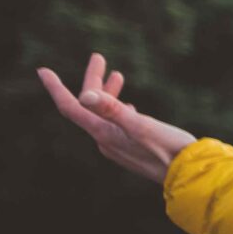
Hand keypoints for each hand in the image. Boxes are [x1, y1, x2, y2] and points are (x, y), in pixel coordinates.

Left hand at [35, 53, 197, 185]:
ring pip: (104, 115)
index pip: (72, 107)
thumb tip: (85, 94)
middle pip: (89, 107)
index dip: (55, 88)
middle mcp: (106, 140)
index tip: (43, 70)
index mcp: (104, 133)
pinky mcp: (131, 149)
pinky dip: (119, 109)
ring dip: (107, 93)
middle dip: (92, 81)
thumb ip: (113, 109)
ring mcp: (118, 146)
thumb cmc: (169, 149)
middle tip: (99, 57)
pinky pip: (116, 125)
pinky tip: (130, 107)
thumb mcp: (141, 125)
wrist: (189, 176)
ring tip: (117, 75)